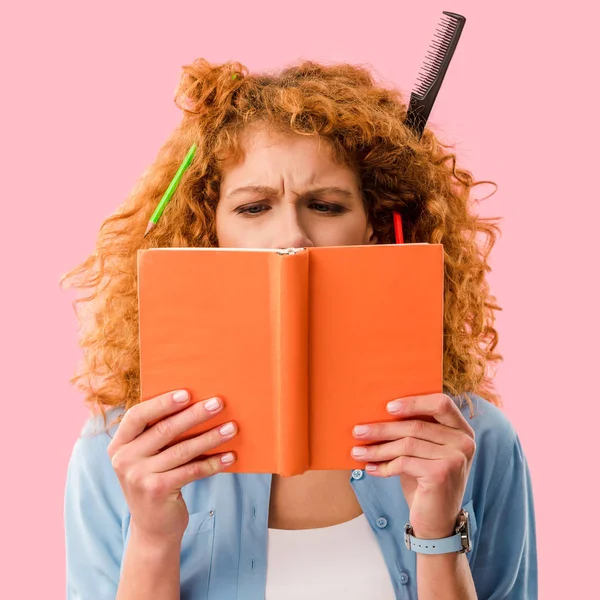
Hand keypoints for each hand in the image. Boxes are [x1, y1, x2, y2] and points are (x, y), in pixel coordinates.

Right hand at [107, 390, 236, 545]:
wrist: (152, 529)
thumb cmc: (156, 481)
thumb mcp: (147, 458)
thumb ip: (157, 435)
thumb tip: (195, 403)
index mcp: (119, 444)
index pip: (137, 415)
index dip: (162, 402)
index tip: (187, 393)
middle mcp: (123, 459)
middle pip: (165, 429)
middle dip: (195, 414)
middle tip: (218, 403)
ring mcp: (138, 477)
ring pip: (182, 449)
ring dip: (210, 437)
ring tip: (232, 427)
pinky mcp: (157, 491)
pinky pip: (191, 471)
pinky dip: (213, 463)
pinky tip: (230, 456)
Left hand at [351, 393, 475, 538]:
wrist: (437, 522)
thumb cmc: (425, 481)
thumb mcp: (424, 452)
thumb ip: (415, 431)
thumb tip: (376, 412)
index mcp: (462, 430)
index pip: (441, 403)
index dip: (414, 402)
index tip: (387, 407)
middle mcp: (464, 442)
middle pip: (416, 425)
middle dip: (382, 428)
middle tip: (358, 431)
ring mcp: (455, 458)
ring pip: (406, 444)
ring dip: (377, 448)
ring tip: (357, 451)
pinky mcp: (441, 474)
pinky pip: (403, 462)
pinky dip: (383, 466)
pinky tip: (370, 468)